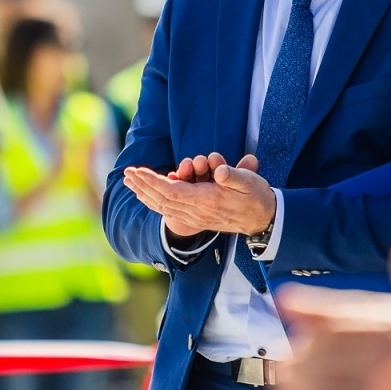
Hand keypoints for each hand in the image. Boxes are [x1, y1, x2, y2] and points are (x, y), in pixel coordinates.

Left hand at [123, 154, 273, 239]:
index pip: (171, 191)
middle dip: (142, 185)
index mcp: (207, 200)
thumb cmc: (256, 196)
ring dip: (145, 193)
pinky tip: (146, 194)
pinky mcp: (196, 218)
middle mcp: (197, 211)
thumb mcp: (250, 181)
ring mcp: (195, 217)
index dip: (151, 181)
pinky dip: (154, 201)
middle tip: (127, 172)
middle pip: (161, 199)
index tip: (137, 170)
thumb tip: (220, 170)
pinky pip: (169, 211)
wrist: (263, 220)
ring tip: (130, 182)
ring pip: (163, 206)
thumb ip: (234, 175)